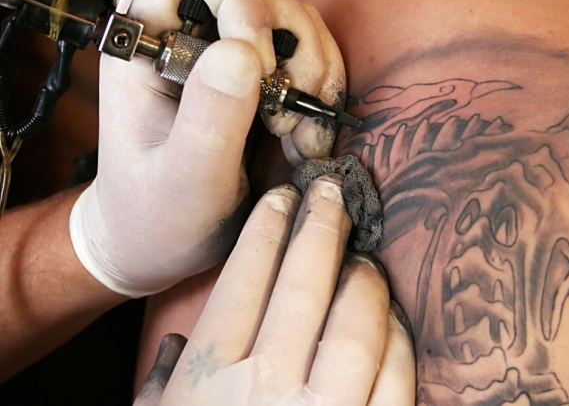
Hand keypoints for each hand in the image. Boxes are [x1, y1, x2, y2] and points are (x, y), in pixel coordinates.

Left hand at [69, 0, 345, 295]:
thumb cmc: (156, 216)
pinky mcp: (261, 83)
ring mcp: (230, 59)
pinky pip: (311, 59)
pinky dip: (323, 94)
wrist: (163, 242)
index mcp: (149, 46)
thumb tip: (245, 51)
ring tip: (301, 137)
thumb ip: (209, 118)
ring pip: (297, 23)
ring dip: (316, 76)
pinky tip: (307, 138)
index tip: (263, 68)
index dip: (239, 2)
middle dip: (294, 51)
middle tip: (287, 117)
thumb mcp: (182, 179)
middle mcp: (191, 40)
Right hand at [133, 175, 414, 404]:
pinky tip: (393, 319)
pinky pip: (393, 379)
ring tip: (361, 254)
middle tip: (331, 191)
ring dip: (362, 281)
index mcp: (207, 380)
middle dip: (319, 229)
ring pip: (355, 326)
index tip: (281, 199)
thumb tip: (179, 340)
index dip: (266, 231)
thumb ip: (161, 384)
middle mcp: (265, 390)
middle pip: (301, 287)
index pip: (244, 281)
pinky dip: (397, 341)